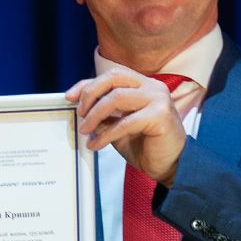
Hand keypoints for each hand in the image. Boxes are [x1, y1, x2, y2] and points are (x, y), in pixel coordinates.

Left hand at [66, 66, 186, 183]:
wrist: (171, 165)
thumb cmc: (145, 145)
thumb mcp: (119, 125)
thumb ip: (105, 113)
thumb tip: (80, 108)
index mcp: (143, 85)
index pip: (111, 75)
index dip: (88, 85)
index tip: (69, 97)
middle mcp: (152, 87)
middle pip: (113, 77)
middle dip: (90, 94)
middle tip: (80, 114)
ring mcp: (158, 99)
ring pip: (116, 97)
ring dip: (95, 115)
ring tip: (86, 131)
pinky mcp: (160, 116)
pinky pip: (125, 122)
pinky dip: (106, 134)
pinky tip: (96, 145)